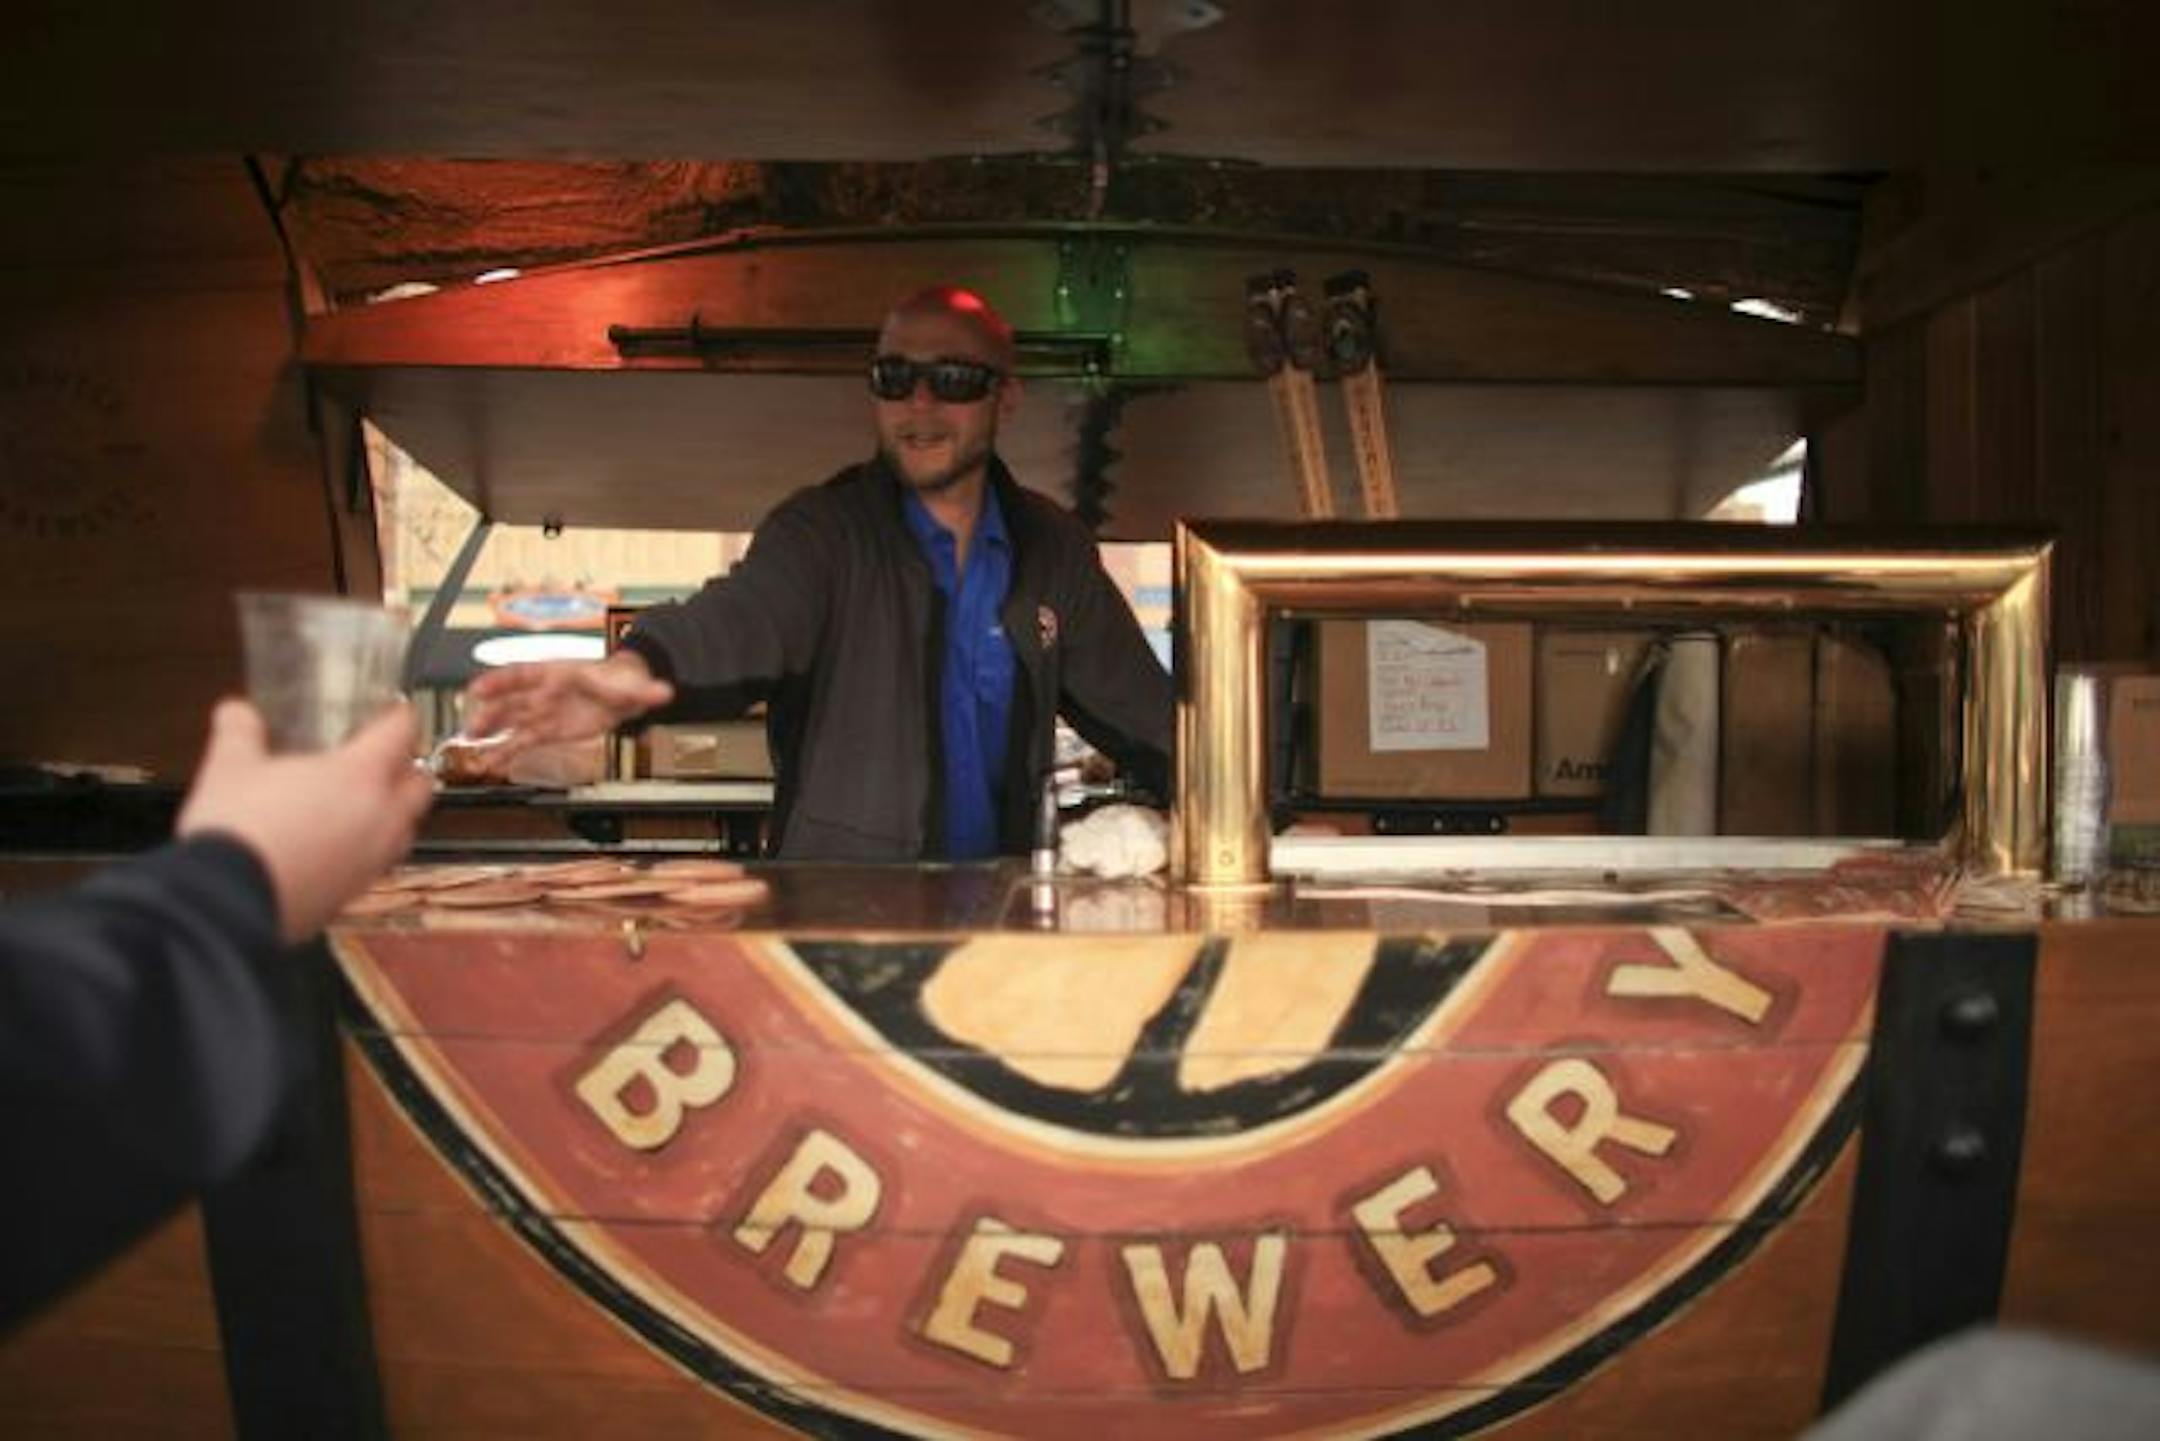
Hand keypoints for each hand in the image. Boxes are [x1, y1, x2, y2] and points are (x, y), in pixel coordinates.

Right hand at [177, 699, 435, 941]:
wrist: (226, 906)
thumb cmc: (236, 830)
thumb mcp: (228, 767)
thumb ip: (239, 732)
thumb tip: (236, 712)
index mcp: (360, 775)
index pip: (401, 734)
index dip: (401, 717)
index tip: (397, 711)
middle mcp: (380, 818)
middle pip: (421, 785)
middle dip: (409, 768)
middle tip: (386, 758)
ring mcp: (372, 861)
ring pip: (406, 829)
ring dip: (395, 812)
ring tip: (365, 803)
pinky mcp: (354, 894)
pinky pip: (378, 864)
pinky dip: (369, 849)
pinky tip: (338, 847)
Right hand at [458, 652, 672, 772]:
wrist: (623, 692)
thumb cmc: (619, 682)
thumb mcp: (633, 686)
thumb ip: (646, 692)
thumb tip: (664, 692)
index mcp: (560, 673)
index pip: (527, 674)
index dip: (501, 681)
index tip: (480, 688)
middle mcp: (546, 691)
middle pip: (513, 699)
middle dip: (491, 712)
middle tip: (472, 725)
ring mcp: (544, 710)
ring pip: (512, 720)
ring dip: (492, 731)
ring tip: (471, 743)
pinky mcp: (548, 730)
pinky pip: (523, 740)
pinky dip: (506, 751)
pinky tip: (492, 761)